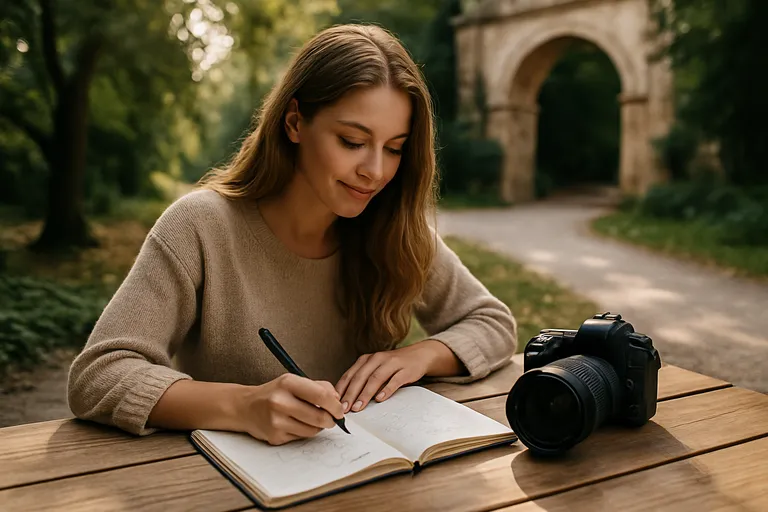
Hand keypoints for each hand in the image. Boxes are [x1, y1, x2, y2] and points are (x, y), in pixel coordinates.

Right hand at [236, 374, 344, 444]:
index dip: (335, 406)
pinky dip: (305, 432)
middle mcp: (280, 402)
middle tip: (332, 418)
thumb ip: (319, 387)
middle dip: (331, 420)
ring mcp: (276, 421)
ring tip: (312, 419)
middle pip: (319, 417)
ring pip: (313, 430)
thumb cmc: (275, 393)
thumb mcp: (294, 381)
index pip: (321, 396)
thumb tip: (338, 401)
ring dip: (319, 426)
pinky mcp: (275, 437)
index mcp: (288, 383)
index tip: (340, 410)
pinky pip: (302, 438)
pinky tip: (297, 424)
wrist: (246, 407)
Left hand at [335, 340, 462, 412]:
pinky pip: (394, 380)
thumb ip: (362, 380)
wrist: (418, 355)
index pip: (350, 374)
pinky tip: (380, 399)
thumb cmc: (392, 366)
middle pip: (360, 377)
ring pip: (375, 378)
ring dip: (365, 394)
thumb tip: (346, 399)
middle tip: (344, 408)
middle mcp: (377, 359)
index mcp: (366, 359)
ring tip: (358, 407)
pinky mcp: (405, 370)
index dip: (342, 389)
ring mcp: (391, 363)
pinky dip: (386, 390)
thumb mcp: (375, 369)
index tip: (334, 403)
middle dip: (351, 394)